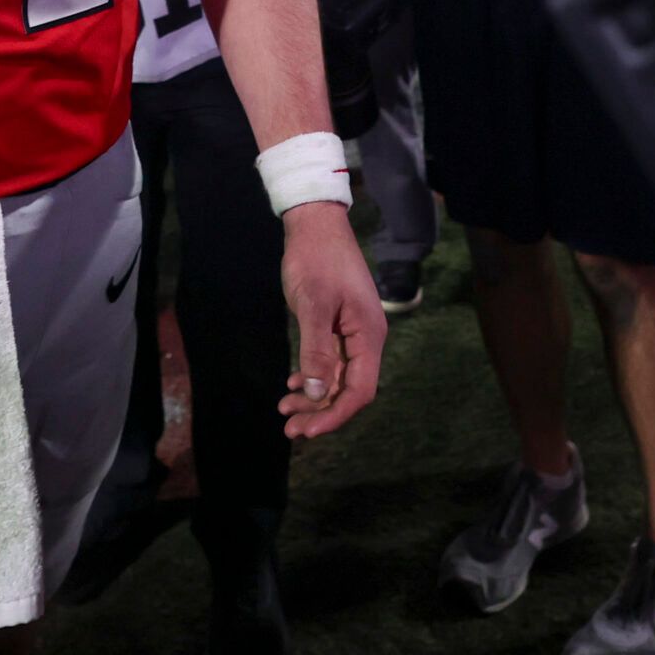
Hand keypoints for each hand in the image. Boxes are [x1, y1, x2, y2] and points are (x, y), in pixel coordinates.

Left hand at [275, 202, 384, 438]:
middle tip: (290, 430)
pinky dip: (313, 377)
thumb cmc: (315, 259)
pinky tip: (293, 384)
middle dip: (321, 412)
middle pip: (349, 389)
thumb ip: (317, 350)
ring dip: (314, 398)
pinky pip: (330, 362)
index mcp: (368, 335)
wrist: (315, 223)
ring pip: (337, 378)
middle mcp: (365, 338)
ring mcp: (352, 333)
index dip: (335, 414)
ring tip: (285, 413)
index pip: (359, 390)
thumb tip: (319, 394)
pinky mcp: (337, 326)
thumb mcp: (313, 304)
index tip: (309, 431)